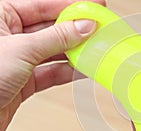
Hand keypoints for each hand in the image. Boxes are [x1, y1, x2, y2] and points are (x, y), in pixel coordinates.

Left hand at [0, 0, 105, 130]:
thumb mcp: (22, 49)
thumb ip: (57, 38)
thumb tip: (83, 26)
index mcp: (1, 16)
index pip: (43, 5)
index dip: (70, 6)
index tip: (93, 7)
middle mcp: (10, 36)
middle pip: (51, 28)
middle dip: (76, 31)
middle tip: (98, 30)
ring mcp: (18, 59)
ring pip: (54, 51)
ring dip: (75, 52)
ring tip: (95, 50)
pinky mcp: (25, 80)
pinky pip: (51, 72)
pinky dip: (68, 71)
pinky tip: (83, 68)